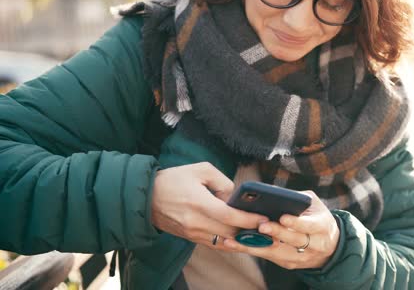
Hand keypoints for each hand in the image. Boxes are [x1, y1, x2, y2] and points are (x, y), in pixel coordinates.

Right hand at [151, 162, 268, 249]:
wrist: (145, 197)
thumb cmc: (174, 179)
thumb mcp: (200, 169)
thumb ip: (222, 182)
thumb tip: (236, 197)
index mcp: (198, 203)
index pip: (229, 216)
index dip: (248, 219)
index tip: (263, 219)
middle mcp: (195, 222)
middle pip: (229, 231)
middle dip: (250, 230)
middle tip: (267, 226)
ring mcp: (192, 233)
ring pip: (224, 241)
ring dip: (242, 239)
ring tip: (258, 234)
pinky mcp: (190, 238)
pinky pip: (215, 244)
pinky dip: (229, 242)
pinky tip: (241, 238)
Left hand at [218, 190, 339, 269]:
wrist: (330, 245)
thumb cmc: (316, 217)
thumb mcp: (313, 204)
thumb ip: (296, 198)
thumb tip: (270, 192)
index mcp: (322, 226)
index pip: (309, 226)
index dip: (296, 222)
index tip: (282, 217)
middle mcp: (315, 245)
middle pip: (293, 241)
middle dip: (276, 233)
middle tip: (260, 226)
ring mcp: (302, 257)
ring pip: (277, 253)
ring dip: (255, 246)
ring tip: (236, 239)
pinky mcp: (289, 264)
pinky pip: (269, 258)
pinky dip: (252, 250)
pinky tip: (236, 244)